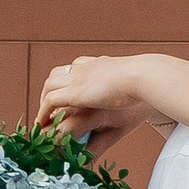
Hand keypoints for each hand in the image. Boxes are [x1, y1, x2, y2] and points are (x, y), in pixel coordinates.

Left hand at [37, 53, 167, 148]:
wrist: (142, 76)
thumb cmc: (146, 80)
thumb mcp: (134, 81)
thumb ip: (130, 85)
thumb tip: (142, 94)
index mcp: (98, 64)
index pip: (75, 67)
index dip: (67, 81)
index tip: (65, 96)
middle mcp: (84, 68)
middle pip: (56, 74)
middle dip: (49, 92)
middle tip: (49, 111)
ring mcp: (77, 78)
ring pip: (48, 87)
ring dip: (42, 103)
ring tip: (43, 120)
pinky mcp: (75, 92)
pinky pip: (50, 101)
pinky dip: (44, 112)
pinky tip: (45, 124)